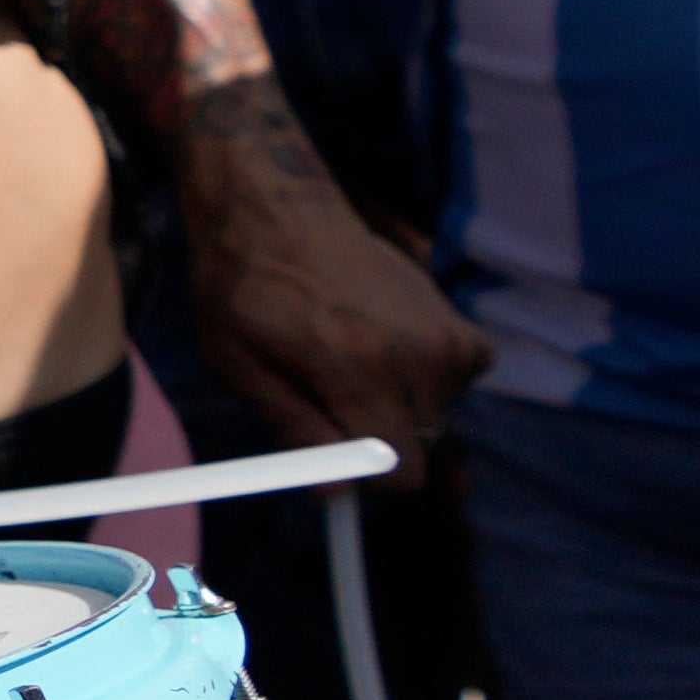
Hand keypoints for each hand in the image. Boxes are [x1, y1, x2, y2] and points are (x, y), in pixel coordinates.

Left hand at [182, 117, 491, 463]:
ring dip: (397, 402)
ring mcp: (449, 337)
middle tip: (328, 389)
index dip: (365, 474)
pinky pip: (453, 383)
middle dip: (377, 436)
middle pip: (418, 447)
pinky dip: (423, 375)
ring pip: (434, 415)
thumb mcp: (237, 364)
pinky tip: (380, 338)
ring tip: (348, 352)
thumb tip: (334, 491)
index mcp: (360, 369)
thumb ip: (294, 428)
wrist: (278, 208)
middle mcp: (418, 355)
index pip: (402, 473)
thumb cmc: (243, 286)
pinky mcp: (462, 324)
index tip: (335, 450)